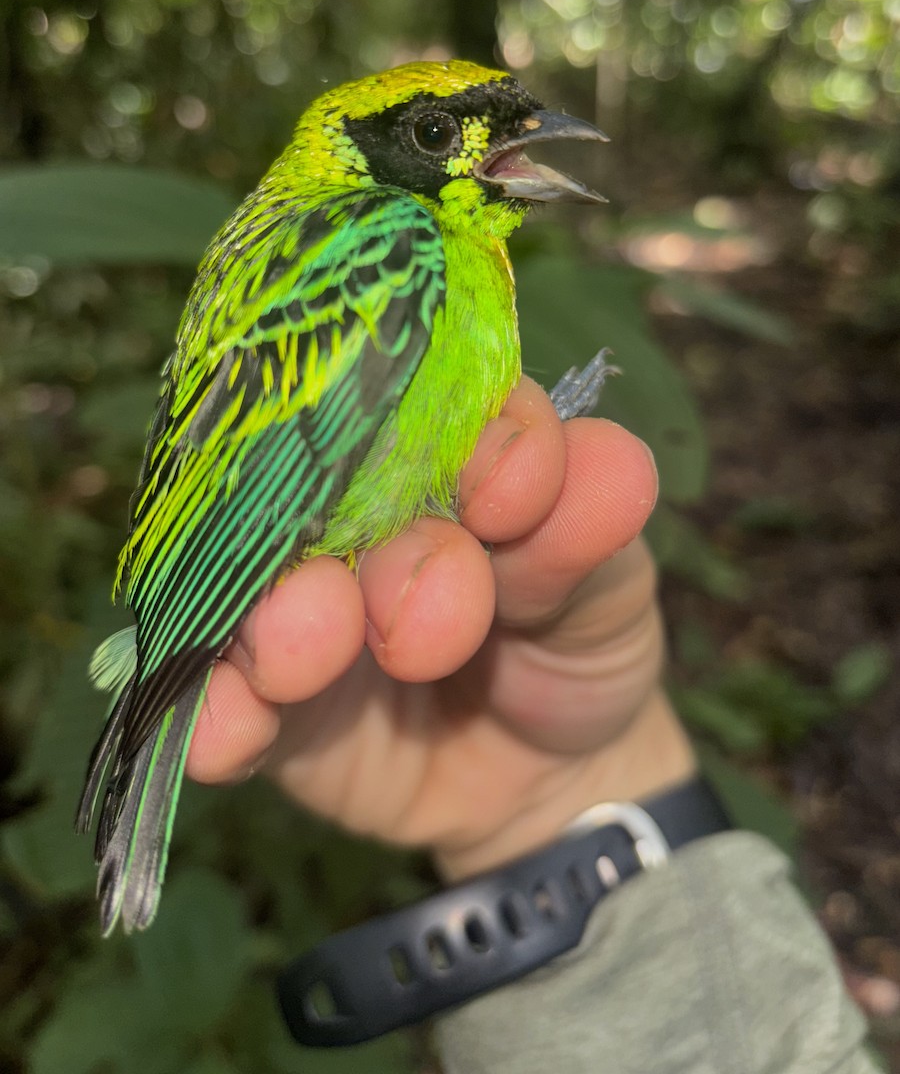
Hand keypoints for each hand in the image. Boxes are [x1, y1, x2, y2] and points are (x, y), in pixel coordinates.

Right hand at [185, 377, 694, 877]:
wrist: (551, 780)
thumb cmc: (580, 649)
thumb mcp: (607, 594)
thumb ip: (589, 535)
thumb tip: (613, 465)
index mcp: (438, 462)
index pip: (429, 406)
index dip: (466, 442)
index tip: (508, 500)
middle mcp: (355, 521)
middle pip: (325, 494)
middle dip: (378, 553)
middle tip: (426, 620)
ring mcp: (304, 609)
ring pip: (258, 592)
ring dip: (275, 617)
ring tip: (302, 652)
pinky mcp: (270, 707)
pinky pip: (220, 704)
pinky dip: (214, 713)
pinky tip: (229, 729)